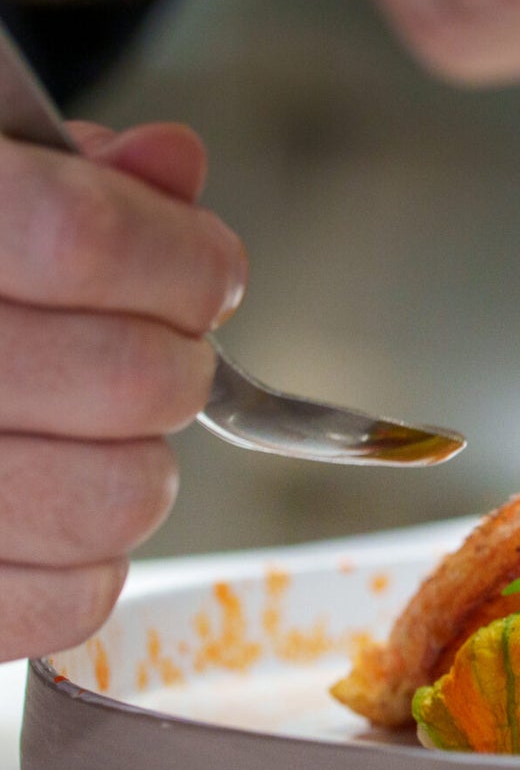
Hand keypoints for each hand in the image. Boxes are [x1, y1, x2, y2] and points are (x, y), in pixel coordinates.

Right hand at [0, 124, 245, 660]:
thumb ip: (72, 173)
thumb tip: (170, 164)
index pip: (81, 240)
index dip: (184, 258)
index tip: (207, 269)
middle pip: (127, 378)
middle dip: (182, 360)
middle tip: (163, 351)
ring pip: (116, 499)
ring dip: (145, 461)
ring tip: (106, 432)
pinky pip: (66, 604)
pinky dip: (95, 564)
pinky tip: (63, 502)